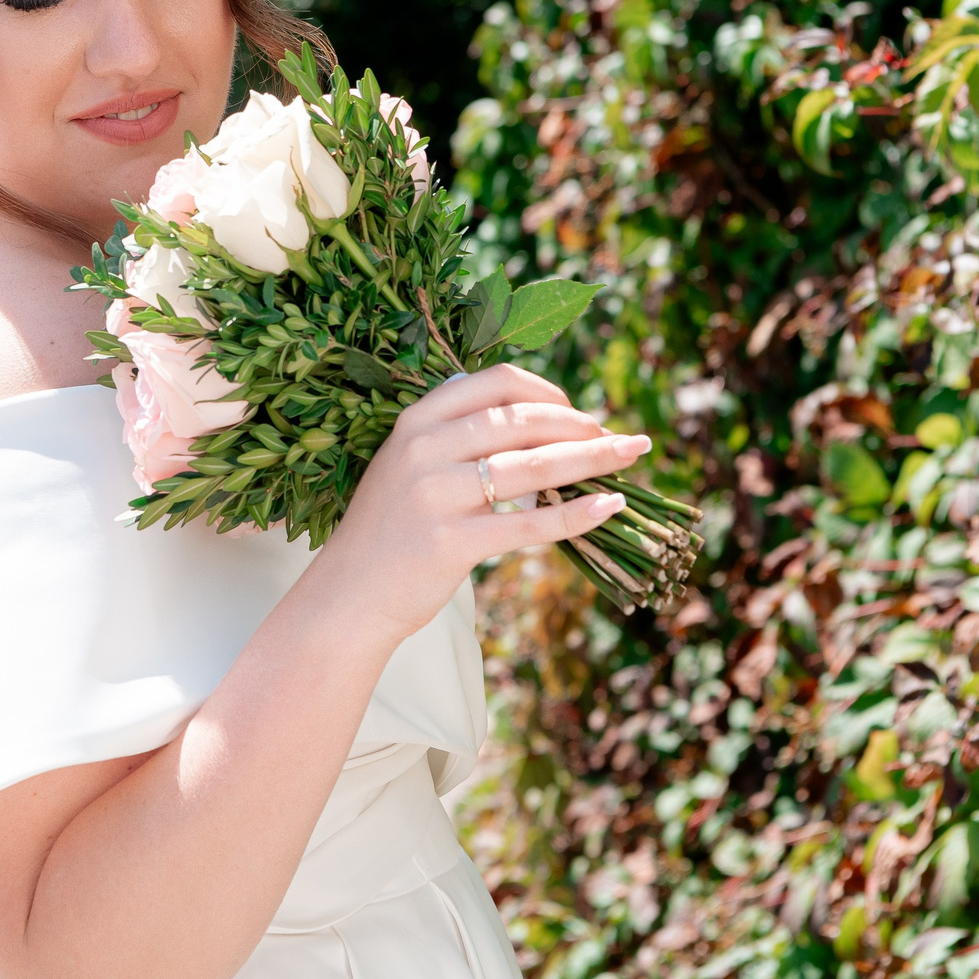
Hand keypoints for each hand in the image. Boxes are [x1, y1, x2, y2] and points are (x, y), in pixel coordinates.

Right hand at [305, 365, 648, 650]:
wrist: (348, 595)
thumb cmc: (392, 529)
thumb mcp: (410, 464)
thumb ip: (460, 437)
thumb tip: (543, 421)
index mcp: (418, 419)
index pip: (499, 383)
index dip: (551, 392)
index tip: (579, 412)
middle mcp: (424, 448)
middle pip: (524, 420)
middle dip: (583, 424)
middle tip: (617, 439)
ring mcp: (436, 495)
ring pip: (533, 467)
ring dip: (593, 458)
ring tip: (630, 455)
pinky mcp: (451, 542)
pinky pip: (529, 524)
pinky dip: (576, 514)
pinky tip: (608, 506)